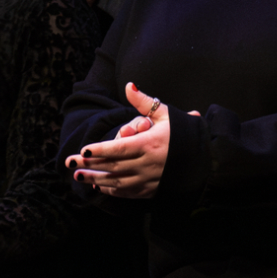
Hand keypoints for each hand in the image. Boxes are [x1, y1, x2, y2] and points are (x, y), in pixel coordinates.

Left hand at [66, 82, 177, 198]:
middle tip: (70, 163)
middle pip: (113, 166)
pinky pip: (127, 192)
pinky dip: (112, 190)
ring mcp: (149, 180)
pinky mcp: (151, 190)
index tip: (84, 150)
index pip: (119, 148)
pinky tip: (99, 186)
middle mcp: (148, 164)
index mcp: (150, 144)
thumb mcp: (165, 114)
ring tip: (78, 176)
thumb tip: (129, 85)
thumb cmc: (184, 133)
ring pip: (117, 182)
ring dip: (96, 179)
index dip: (100, 150)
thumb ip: (144, 102)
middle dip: (90, 165)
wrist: (206, 160)